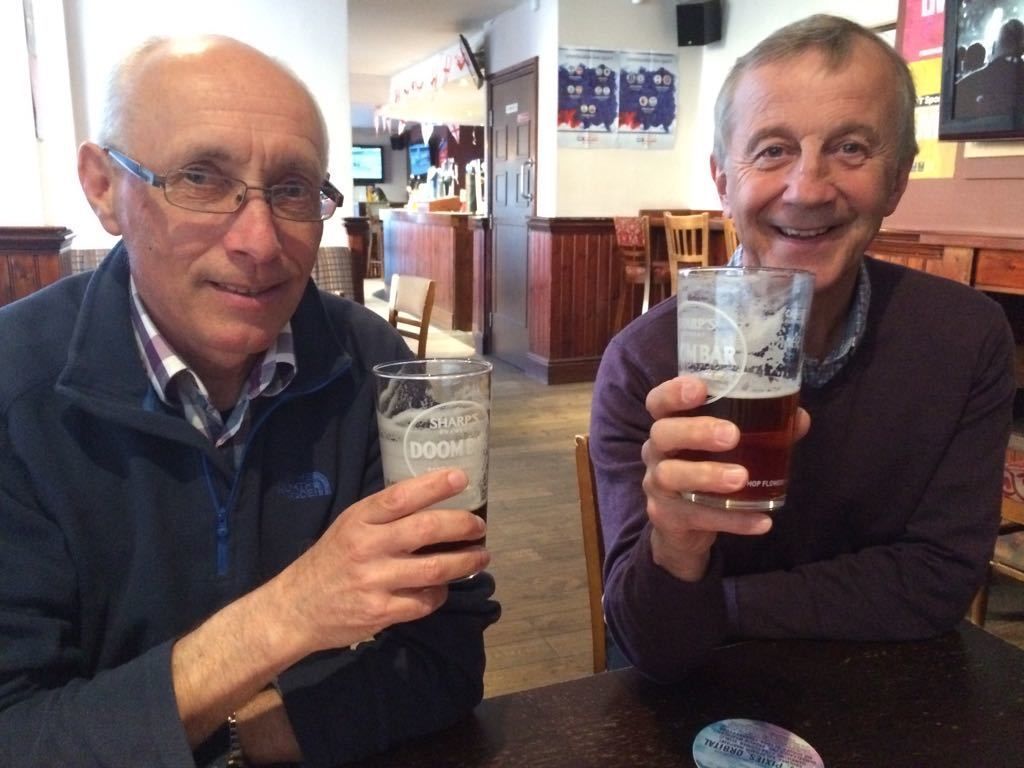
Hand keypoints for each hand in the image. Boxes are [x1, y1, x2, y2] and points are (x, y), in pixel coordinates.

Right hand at [269, 468, 488, 655]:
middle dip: (461, 526)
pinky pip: (424, 601)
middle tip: (479, 526)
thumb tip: (433, 500)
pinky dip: (440, 593)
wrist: (295, 609)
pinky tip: (443, 587)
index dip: (433, 486)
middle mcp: (367, 547)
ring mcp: (374, 581)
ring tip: (480, 556)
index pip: (400, 497)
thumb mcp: (348, 526)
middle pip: (425, 530)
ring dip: (464, 562)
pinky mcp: (380, 612)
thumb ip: (384, 516)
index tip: (460, 478)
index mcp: (359, 520)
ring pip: (433, 569)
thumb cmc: (329, 561)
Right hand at [641, 376, 809, 581]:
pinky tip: (761, 521)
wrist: (681, 527)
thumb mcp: (726, 448)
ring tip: (741, 478)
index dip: (673, 392)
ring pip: (671, 475)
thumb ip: (761, 430)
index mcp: (669, 426)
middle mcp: (656, 452)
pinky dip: (732, 519)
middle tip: (731, 435)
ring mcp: (657, 486)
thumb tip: (799, 418)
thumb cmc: (705, 469)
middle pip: (662, 433)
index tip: (701, 388)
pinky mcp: (667, 517)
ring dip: (708, 475)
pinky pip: (697, 517)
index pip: (658, 402)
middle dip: (696, 431)